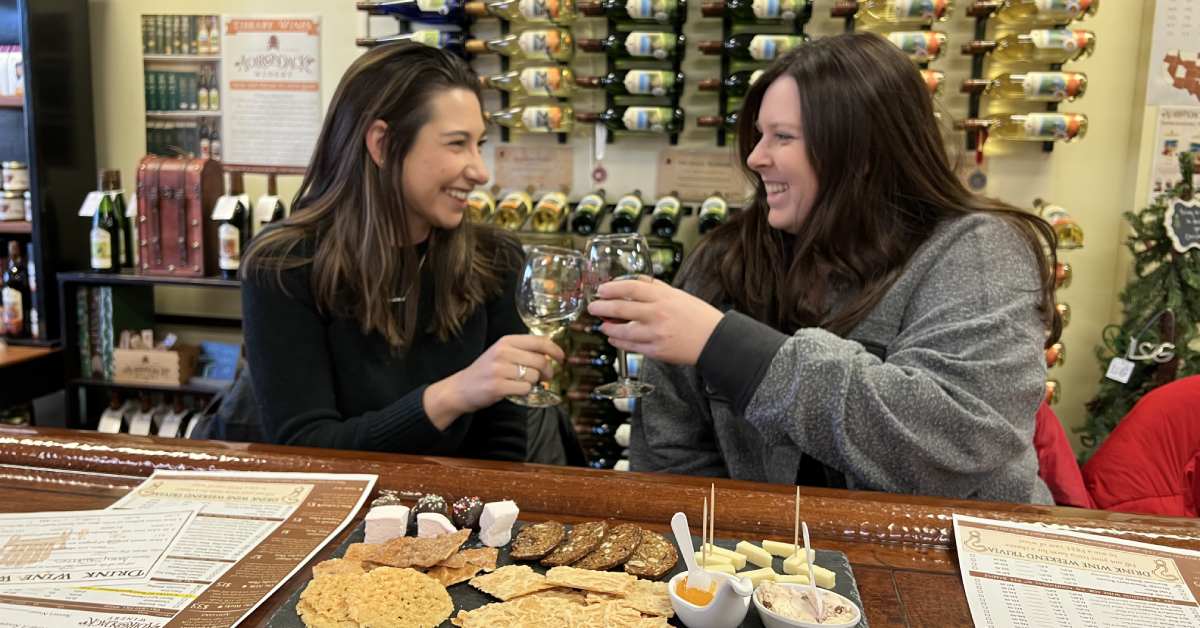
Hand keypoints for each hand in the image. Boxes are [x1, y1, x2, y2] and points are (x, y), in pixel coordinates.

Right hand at [423, 335, 564, 428]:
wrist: (461, 388)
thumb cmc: (486, 371)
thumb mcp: (502, 353)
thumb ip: (523, 350)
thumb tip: (551, 353)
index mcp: (506, 341)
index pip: (539, 341)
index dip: (555, 350)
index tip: (561, 358)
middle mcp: (503, 352)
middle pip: (540, 361)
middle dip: (548, 372)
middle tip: (545, 377)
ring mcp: (499, 369)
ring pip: (534, 376)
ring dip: (533, 383)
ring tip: (522, 384)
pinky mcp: (498, 387)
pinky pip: (525, 389)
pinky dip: (525, 392)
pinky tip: (515, 391)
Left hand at [586, 276, 723, 365]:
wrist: (714, 340)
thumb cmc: (698, 316)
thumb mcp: (679, 295)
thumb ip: (657, 289)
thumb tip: (634, 283)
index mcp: (664, 297)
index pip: (631, 287)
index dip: (612, 288)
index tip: (601, 290)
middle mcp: (658, 314)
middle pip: (621, 309)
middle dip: (602, 308)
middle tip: (593, 307)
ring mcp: (656, 334)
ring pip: (622, 331)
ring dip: (608, 328)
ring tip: (603, 325)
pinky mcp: (656, 351)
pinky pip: (631, 346)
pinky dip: (619, 342)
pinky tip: (614, 339)